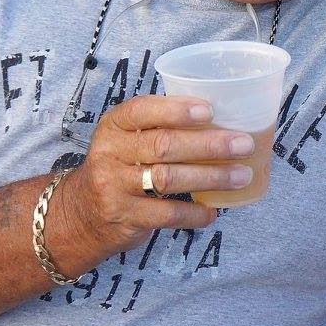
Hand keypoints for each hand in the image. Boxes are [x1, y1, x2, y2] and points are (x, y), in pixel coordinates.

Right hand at [50, 95, 255, 271]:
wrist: (81, 213)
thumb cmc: (119, 168)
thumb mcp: (127, 141)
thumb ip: (159, 129)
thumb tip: (221, 122)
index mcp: (113, 126)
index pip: (142, 109)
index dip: (176, 110)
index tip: (210, 110)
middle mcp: (109, 152)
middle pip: (163, 145)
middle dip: (209, 145)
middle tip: (244, 144)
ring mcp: (113, 186)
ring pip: (167, 179)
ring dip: (210, 177)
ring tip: (241, 176)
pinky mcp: (123, 216)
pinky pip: (165, 214)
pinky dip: (194, 213)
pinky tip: (213, 212)